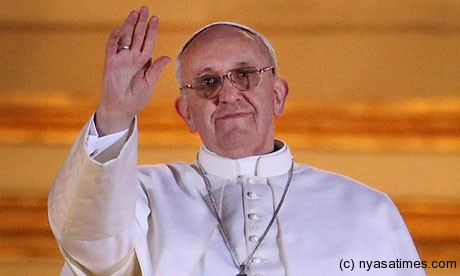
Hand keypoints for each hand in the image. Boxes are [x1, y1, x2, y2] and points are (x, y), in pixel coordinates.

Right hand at [95, 6, 170, 135]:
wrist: (122, 108)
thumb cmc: (136, 98)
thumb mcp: (149, 83)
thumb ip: (156, 69)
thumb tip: (167, 57)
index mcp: (144, 62)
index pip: (149, 42)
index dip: (152, 30)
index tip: (155, 18)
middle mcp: (133, 58)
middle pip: (138, 36)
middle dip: (141, 22)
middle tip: (145, 8)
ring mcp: (121, 59)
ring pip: (125, 38)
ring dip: (129, 26)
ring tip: (134, 13)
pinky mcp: (110, 63)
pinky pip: (112, 48)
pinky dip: (115, 38)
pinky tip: (120, 29)